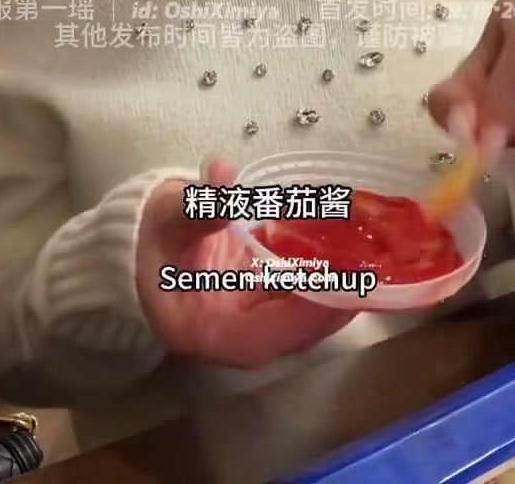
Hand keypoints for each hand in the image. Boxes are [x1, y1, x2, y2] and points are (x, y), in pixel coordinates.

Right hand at [136, 158, 355, 368]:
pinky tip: (350, 248)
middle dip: (333, 302)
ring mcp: (251, 321)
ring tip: (372, 256)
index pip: (256, 339)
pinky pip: (301, 296)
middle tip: (371, 268)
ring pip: (303, 317)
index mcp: (200, 329)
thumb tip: (225, 175)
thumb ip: (199, 203)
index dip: (298, 317)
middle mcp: (231, 336)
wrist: (141, 243)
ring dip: (338, 290)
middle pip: (291, 333)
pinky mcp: (264, 303)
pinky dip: (326, 276)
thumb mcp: (169, 216)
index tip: (334, 287)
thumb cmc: (150, 236)